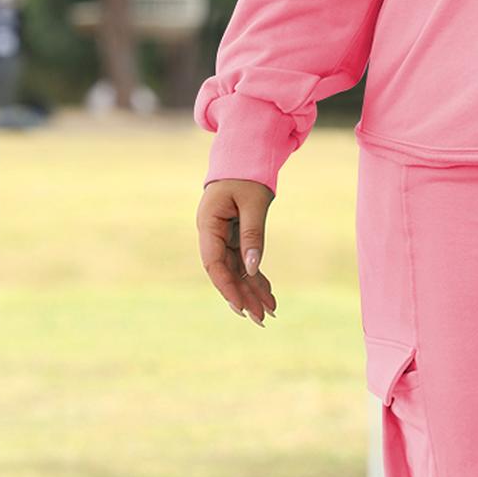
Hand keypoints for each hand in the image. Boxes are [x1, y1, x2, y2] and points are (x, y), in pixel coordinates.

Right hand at [197, 177, 277, 324]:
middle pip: (225, 272)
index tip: (242, 307)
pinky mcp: (234, 236)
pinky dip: (256, 278)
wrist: (245, 157)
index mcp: (208, 224)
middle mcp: (211, 233)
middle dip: (243, 296)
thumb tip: (252, 268)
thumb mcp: (254, 203)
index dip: (227, 287)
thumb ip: (252, 234)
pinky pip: (244, 262)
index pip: (214, 263)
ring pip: (236, 270)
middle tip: (261, 319)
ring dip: (251, 291)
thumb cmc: (247, 175)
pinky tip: (269, 296)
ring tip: (269, 313)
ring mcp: (222, 236)